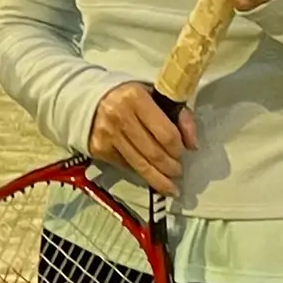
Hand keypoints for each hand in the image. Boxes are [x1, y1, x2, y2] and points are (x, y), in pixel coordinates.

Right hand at [87, 82, 190, 198]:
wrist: (90, 100)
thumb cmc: (130, 98)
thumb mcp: (155, 96)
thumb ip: (179, 115)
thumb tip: (192, 145)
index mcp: (137, 98)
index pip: (166, 133)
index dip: (178, 148)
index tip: (183, 153)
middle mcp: (120, 116)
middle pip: (154, 153)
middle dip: (170, 167)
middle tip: (178, 172)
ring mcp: (107, 135)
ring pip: (140, 166)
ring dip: (159, 179)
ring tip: (170, 186)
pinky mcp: (99, 149)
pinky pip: (126, 166)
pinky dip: (140, 173)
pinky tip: (149, 175)